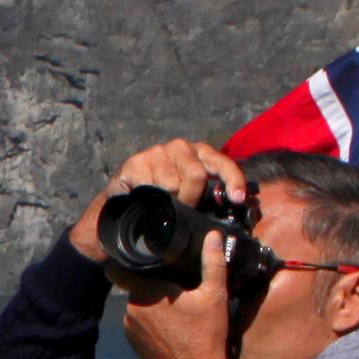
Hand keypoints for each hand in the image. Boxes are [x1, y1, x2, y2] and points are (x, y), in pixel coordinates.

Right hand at [71, 139, 248, 264]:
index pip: (222, 163)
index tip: (238, 199)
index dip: (233, 180)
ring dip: (169, 199)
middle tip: (182, 208)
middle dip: (192, 197)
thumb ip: (208, 198)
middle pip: (197, 172)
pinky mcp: (136, 161)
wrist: (120, 211)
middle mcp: (180, 148)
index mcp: (198, 155)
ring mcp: (157, 152)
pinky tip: (144, 197)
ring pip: (174, 181)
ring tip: (161, 203)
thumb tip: (233, 207)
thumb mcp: (189, 201)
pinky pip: (151, 183)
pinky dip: (150, 196)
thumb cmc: (158, 206)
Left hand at [117, 229, 238, 358]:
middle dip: (149, 283)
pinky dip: (148, 320)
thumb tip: (213, 235)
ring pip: (136, 304)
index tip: (137, 256)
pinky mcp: (132, 341)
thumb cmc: (205, 333)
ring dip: (149, 303)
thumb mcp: (214, 296)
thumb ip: (212, 263)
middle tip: (171, 285)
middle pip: (135, 286)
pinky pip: (136, 322)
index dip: (123, 261)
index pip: (118, 270)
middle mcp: (131, 308)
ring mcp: (129, 326)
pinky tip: (167, 323)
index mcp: (147, 292)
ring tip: (172, 305)